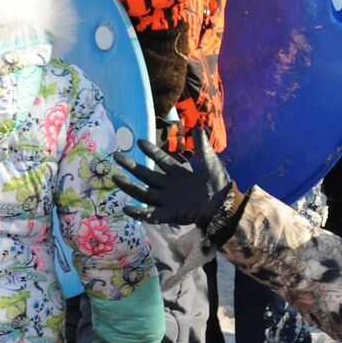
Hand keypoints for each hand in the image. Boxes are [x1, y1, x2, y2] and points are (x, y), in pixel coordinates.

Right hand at [113, 138, 245, 244]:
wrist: (225, 207)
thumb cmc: (219, 186)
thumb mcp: (211, 163)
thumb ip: (202, 148)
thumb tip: (198, 128)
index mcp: (180, 174)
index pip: (162, 160)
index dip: (151, 151)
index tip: (140, 141)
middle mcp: (170, 187)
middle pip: (146, 175)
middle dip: (131, 166)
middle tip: (117, 156)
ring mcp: (169, 200)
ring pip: (144, 193)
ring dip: (129, 186)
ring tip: (115, 177)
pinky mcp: (170, 214)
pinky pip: (151, 214)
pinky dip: (139, 212)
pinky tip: (125, 208)